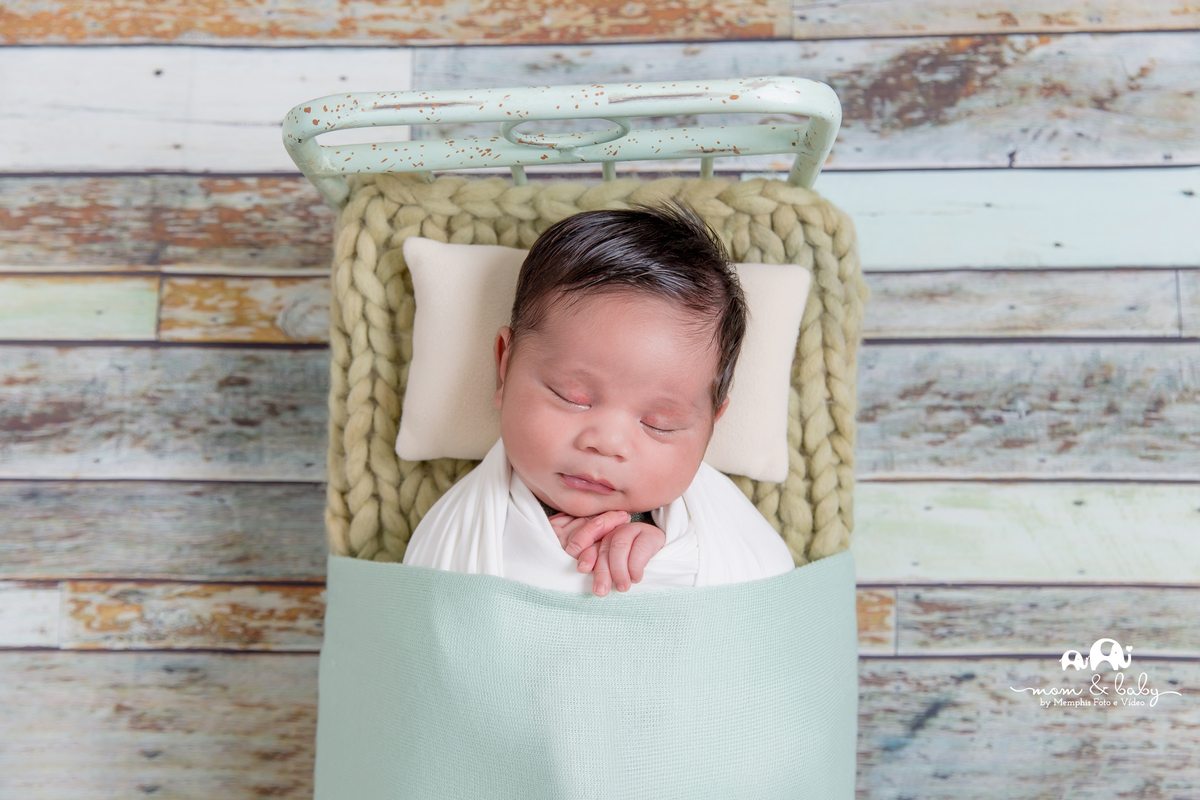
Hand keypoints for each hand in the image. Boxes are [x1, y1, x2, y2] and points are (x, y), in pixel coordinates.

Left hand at [548, 512, 665, 596]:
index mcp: (601, 539)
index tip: (583, 569)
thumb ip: (599, 568)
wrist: (662, 561)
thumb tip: (584, 571)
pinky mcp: (651, 534)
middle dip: (601, 571)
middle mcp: (614, 531)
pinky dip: (635, 566)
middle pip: (604, 548)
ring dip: (619, 570)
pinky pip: (640, 548)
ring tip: (622, 587)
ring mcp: (633, 530)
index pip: (589, 545)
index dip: (586, 555)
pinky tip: (636, 578)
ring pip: (619, 546)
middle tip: (601, 591)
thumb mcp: (613, 571)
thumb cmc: (632, 570)